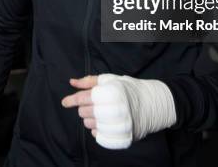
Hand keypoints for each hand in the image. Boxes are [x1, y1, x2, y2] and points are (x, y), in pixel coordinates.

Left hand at [61, 74, 176, 149]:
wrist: (152, 104)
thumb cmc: (128, 89)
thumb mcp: (110, 79)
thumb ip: (89, 81)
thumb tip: (72, 82)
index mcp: (112, 92)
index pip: (84, 98)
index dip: (72, 100)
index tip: (65, 102)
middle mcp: (116, 109)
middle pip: (84, 112)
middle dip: (85, 108)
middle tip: (94, 104)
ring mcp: (120, 125)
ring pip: (90, 125)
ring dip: (90, 119)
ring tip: (101, 113)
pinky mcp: (122, 137)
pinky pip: (99, 137)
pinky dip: (98, 131)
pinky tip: (104, 124)